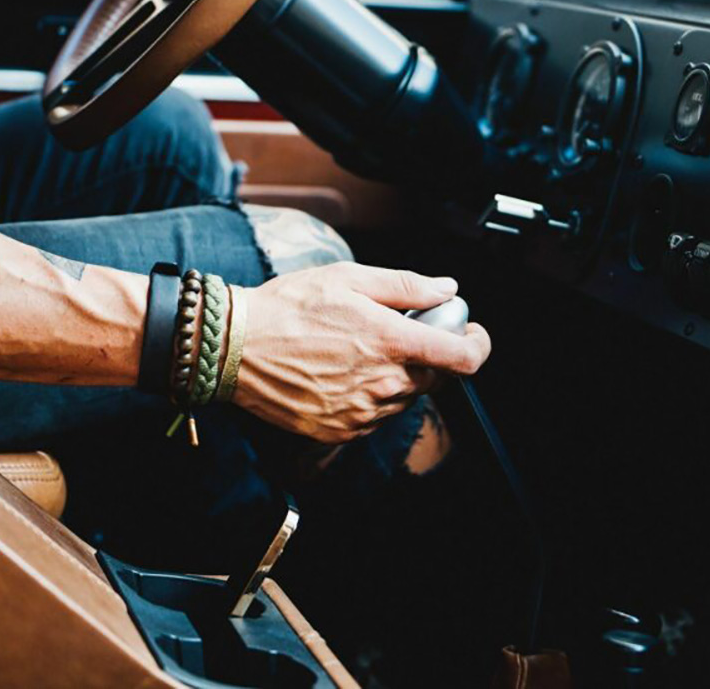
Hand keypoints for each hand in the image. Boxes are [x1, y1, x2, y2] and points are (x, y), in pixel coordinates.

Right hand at [232, 262, 490, 442]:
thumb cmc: (288, 307)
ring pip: (404, 398)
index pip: (464, 359)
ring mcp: (362, 412)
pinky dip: (370, 397)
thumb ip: (407, 287)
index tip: (469, 333)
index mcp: (392, 343)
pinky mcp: (341, 430)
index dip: (477, 345)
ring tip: (357, 351)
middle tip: (396, 332)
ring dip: (396, 377)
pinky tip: (341, 373)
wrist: (232, 347)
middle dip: (427, 354)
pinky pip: (375, 416)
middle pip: (434, 377)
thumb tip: (447, 289)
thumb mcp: (350, 279)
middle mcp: (383, 384)